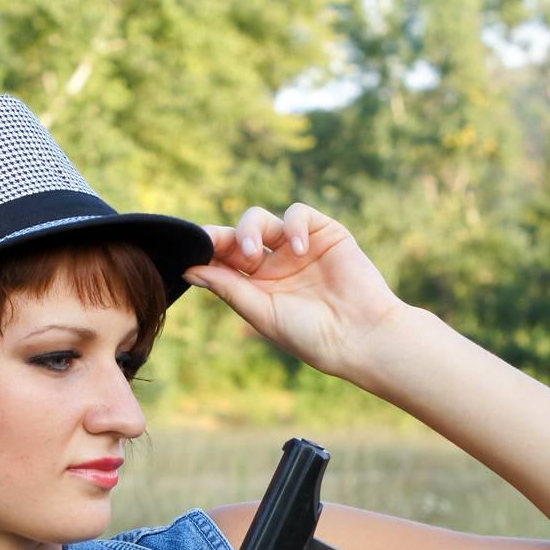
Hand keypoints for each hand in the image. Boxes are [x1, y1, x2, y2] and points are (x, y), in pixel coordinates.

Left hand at [181, 202, 409, 380]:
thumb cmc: (311, 335)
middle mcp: (274, 264)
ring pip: (262, 219)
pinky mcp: (324, 232)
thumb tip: (188, 270)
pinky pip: (298, 214)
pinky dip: (292, 226)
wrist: (360, 335)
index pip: (224, 260)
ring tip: (254, 254)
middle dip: (225, 238)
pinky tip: (298, 249)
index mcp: (256, 286)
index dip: (208, 251)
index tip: (192, 250)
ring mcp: (298, 247)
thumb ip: (228, 288)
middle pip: (238, 236)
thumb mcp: (262, 313)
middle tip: (219, 247)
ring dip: (250, 230)